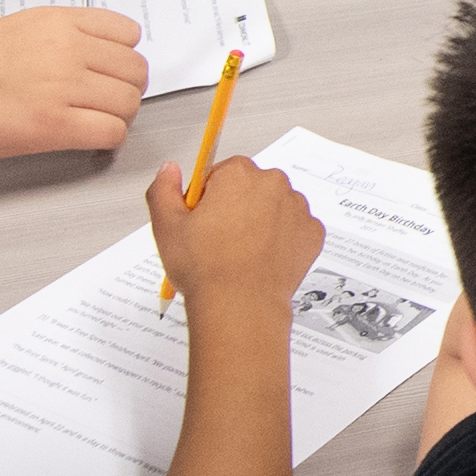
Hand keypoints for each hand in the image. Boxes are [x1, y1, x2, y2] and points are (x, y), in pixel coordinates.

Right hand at [0, 6, 143, 161]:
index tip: (111, 71)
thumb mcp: (15, 28)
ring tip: (94, 122)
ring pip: (129, 102)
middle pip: (135, 69)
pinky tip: (87, 140)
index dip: (123, 56)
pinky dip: (107, 140)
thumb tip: (95, 54)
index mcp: (56, 20)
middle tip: (105, 103)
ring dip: (118, 116)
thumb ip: (58, 35)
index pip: (127, 32)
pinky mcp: (55, 125)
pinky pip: (112, 132)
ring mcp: (63, 86)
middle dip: (125, 89)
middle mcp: (66, 48)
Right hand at [152, 154, 320, 316]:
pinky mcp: (312, 233)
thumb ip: (163, 189)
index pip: (219, 174)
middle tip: (218, 240)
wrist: (240, 304)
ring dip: (261, 221)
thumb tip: (169, 171)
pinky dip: (282, 240)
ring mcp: (296, 208)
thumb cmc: (207, 268)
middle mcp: (272, 183)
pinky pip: (294, 229)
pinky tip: (262, 258)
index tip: (201, 220)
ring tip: (240, 253)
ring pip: (274, 207)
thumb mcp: (166, 225)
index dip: (206, 199)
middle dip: (235, 207)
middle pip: (249, 188)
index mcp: (238, 173)